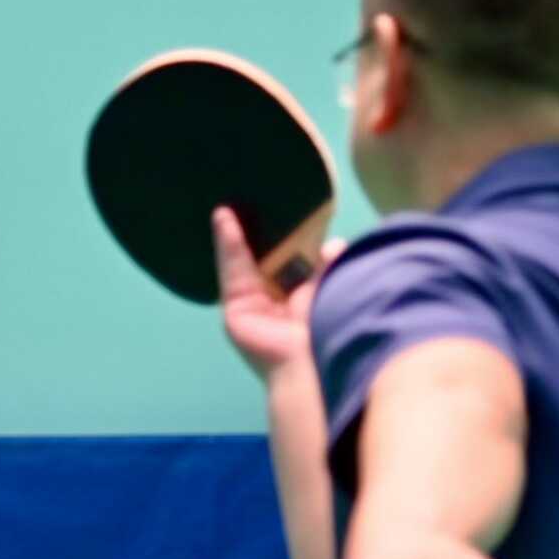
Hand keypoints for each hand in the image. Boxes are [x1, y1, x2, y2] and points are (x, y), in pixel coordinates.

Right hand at [209, 204, 323, 380]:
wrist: (315, 357)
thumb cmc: (329, 326)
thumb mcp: (331, 286)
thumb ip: (329, 266)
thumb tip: (333, 244)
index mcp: (296, 301)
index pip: (287, 263)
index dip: (283, 239)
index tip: (282, 212)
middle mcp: (271, 305)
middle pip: (260, 262)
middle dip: (253, 235)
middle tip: (248, 202)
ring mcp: (251, 308)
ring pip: (241, 264)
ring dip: (233, 234)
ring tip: (228, 206)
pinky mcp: (236, 310)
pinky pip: (231, 271)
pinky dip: (228, 245)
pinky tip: (224, 220)